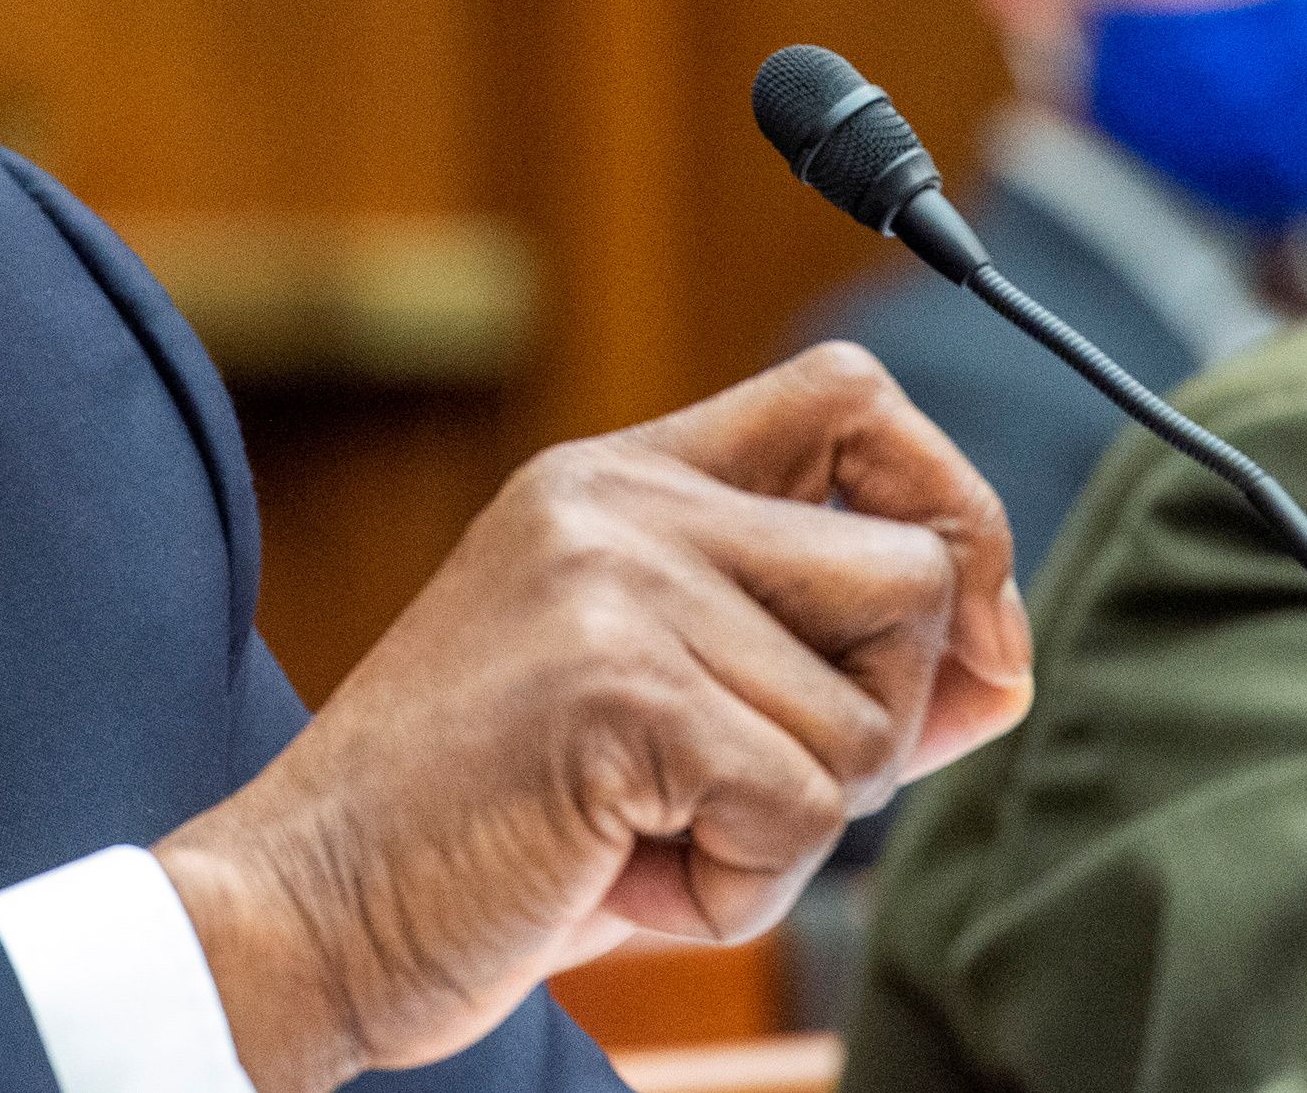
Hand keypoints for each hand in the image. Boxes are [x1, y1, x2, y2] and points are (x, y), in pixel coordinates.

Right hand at [155, 343, 1032, 1092]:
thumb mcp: (658, 708)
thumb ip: (812, 659)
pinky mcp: (617, 687)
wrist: (302, 907)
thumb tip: (1004, 661)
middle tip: (718, 788)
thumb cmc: (481, 829)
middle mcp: (615, 500)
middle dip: (877, 720)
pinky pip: (804, 814)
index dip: (949, 504)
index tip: (954, 637)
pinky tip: (617, 872)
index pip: (853, 398)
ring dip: (789, 830)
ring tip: (640, 832)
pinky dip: (739, 891)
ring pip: (871, 721)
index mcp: (613, 479)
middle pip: (915, 571)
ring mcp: (614, 582)